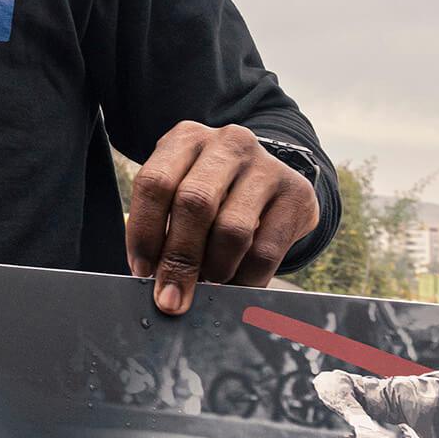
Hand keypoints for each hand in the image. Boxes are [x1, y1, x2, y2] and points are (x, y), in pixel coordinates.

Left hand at [126, 122, 319, 314]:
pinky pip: (266, 251)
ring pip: (231, 230)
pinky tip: (234, 285)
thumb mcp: (182, 189)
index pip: (154, 183)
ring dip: (214, 269)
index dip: (144, 232)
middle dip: (178, 260)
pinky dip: (245, 279)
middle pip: (194, 204)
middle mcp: (227, 144)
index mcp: (185, 139)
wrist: (275, 179)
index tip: (142, 271)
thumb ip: (163, 223)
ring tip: (208, 283)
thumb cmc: (213, 192)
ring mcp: (266, 166)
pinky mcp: (296, 194)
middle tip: (170, 298)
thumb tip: (152, 278)